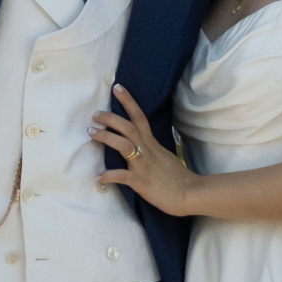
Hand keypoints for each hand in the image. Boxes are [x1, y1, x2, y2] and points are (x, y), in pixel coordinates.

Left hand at [90, 86, 195, 216]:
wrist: (191, 193)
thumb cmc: (177, 177)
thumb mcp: (164, 156)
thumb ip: (151, 149)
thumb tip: (139, 145)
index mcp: (152, 143)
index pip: (139, 117)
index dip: (128, 101)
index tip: (117, 87)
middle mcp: (147, 150)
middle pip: (128, 127)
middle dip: (110, 118)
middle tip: (95, 114)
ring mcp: (143, 165)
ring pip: (123, 145)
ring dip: (106, 137)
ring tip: (91, 133)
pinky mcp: (141, 182)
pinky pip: (122, 176)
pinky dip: (109, 176)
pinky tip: (99, 177)